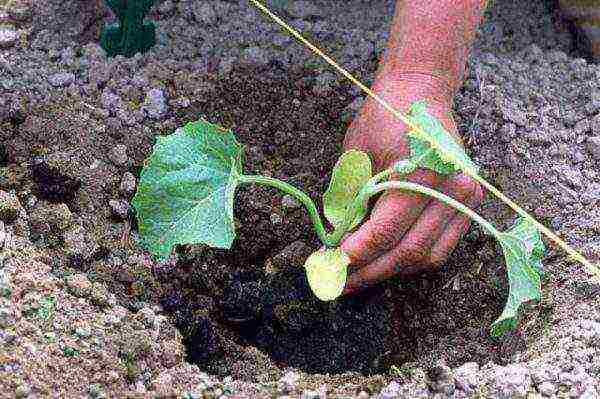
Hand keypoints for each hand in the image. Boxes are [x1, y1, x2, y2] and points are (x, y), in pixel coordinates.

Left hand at [341, 71, 483, 294]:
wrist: (420, 91)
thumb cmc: (384, 117)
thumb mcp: (355, 156)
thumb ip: (348, 201)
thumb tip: (338, 241)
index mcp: (421, 173)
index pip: (385, 231)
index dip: (355, 255)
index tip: (329, 267)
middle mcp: (451, 188)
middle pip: (408, 251)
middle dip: (369, 271)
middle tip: (338, 282)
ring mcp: (466, 196)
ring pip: (428, 255)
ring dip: (391, 269)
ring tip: (359, 275)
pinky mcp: (469, 200)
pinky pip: (442, 245)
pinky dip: (413, 257)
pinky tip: (387, 259)